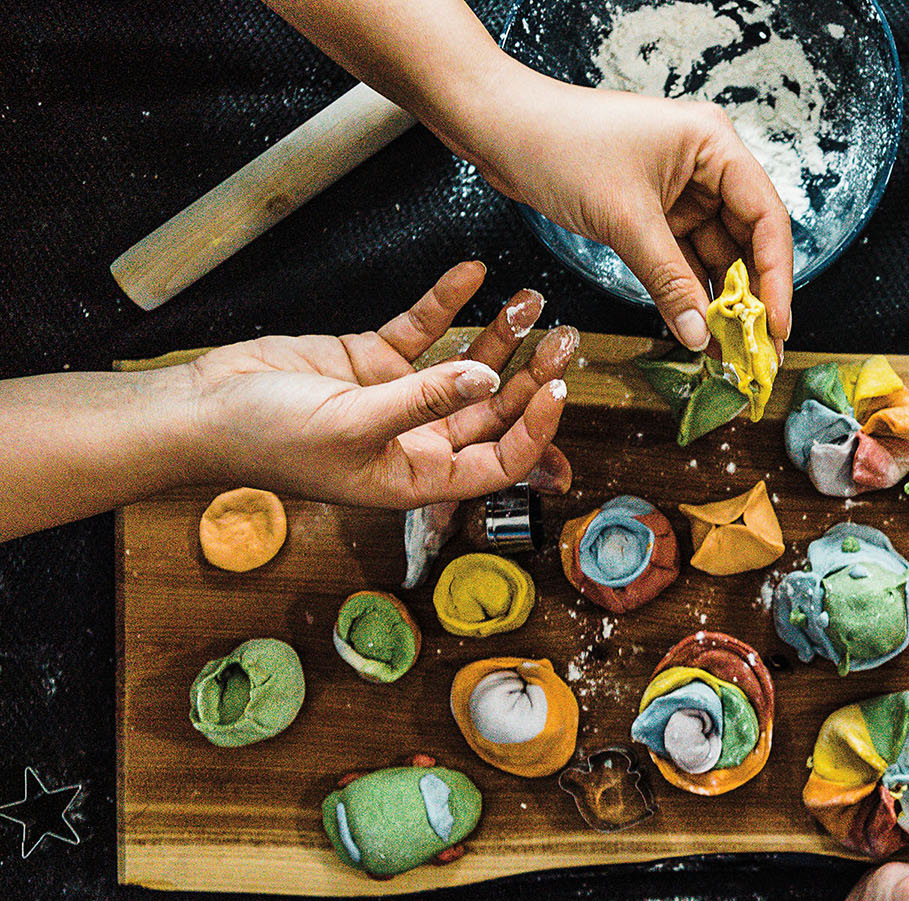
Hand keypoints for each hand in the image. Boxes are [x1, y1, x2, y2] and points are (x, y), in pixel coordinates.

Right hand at [180, 261, 575, 507]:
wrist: (204, 409)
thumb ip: (422, 398)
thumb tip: (484, 378)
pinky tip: (471, 274)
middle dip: (529, 374)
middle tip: (563, 338)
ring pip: (467, 366)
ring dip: (500, 335)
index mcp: (418, 475)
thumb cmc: (267, 440)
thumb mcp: (352, 424)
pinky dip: (446, 303)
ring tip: (531, 299)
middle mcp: (417, 439)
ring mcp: (399, 398)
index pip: (499, 460)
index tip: (556, 388)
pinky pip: (423, 331)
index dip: (534, 429)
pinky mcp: (373, 361)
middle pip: (492, 410)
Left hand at [462, 77, 792, 353]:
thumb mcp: (624, 220)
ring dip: (721, 303)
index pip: (766, 218)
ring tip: (730, 351)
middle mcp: (706, 165)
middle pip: (747, 240)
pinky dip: (689, 293)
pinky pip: (683, 259)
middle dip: (751, 297)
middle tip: (758, 351)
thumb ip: (669, 280)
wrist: (499, 128)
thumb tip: (700, 335)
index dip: (777, 277)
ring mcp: (681, 190)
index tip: (775, 326)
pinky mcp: (654, 211)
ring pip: (716, 255)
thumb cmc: (560, 144)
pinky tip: (697, 330)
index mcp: (713, 144)